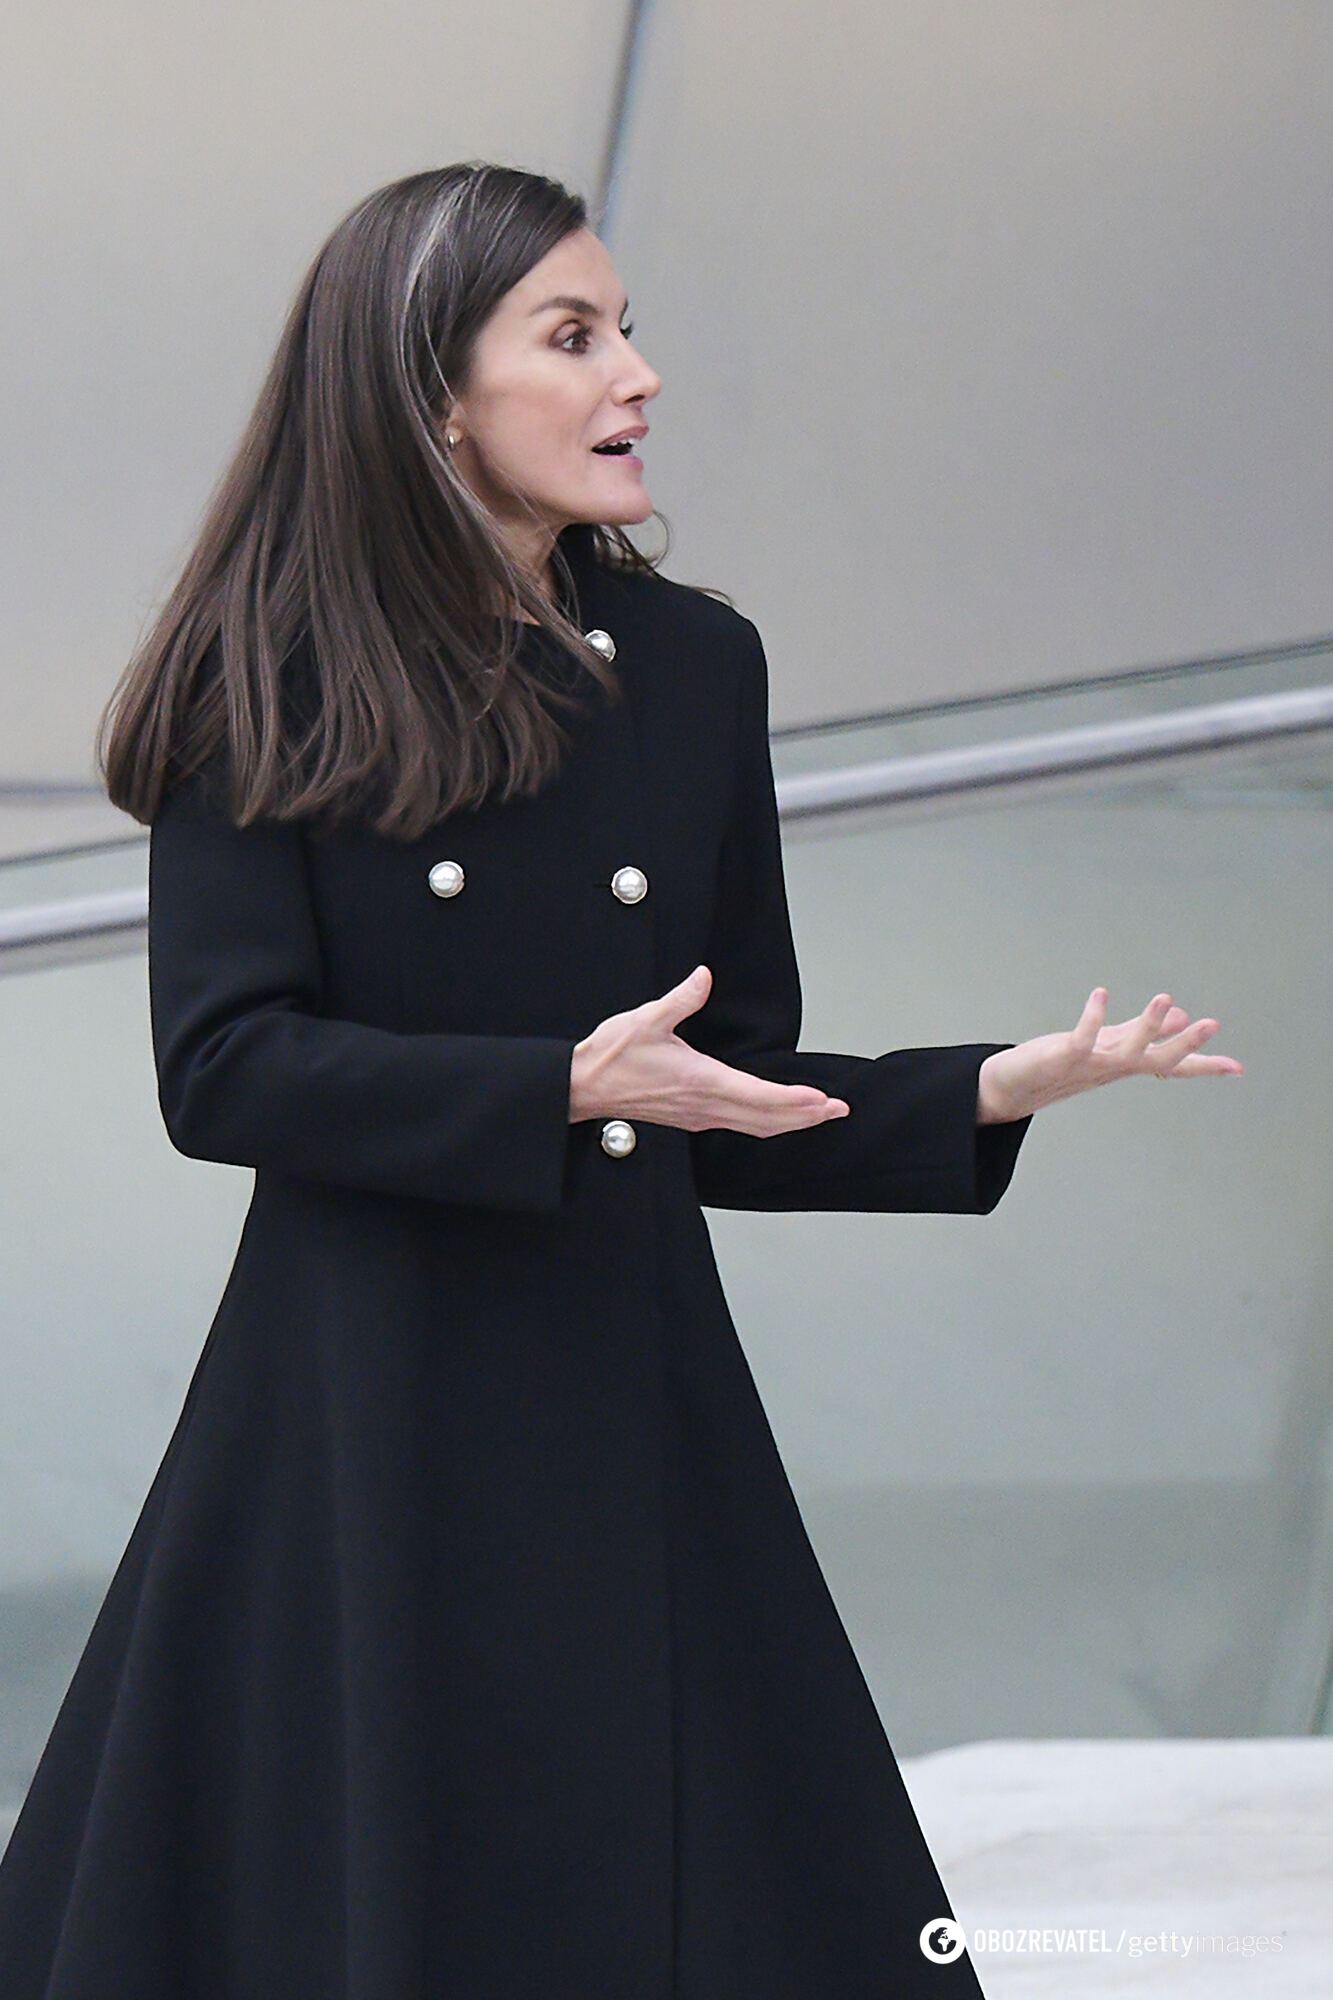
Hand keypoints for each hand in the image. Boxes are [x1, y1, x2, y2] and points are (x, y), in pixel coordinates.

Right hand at [569, 964, 851, 1134]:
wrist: (583, 1087)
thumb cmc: (611, 1056)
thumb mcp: (646, 1019)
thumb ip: (681, 998)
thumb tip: (704, 977)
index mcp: (702, 1082)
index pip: (761, 1097)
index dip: (796, 1101)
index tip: (824, 1100)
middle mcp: (706, 1106)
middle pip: (768, 1120)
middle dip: (807, 1116)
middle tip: (839, 1110)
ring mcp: (699, 1115)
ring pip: (756, 1126)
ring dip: (791, 1122)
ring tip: (819, 1114)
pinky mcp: (692, 1117)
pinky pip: (740, 1125)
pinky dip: (767, 1122)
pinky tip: (776, 1117)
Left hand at [977, 988, 1244, 1122]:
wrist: (1014, 1087)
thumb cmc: (1062, 1065)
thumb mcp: (1109, 1045)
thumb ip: (1141, 1031)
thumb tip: (1180, 1015)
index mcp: (1127, 1064)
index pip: (1172, 1066)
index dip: (1205, 1066)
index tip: (1238, 1068)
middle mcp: (1113, 1067)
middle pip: (1158, 1059)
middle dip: (1185, 1043)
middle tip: (1213, 1024)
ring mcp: (1090, 1064)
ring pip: (1126, 1049)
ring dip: (1147, 1025)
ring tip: (1166, 999)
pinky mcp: (1064, 1057)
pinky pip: (1082, 1038)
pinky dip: (1092, 1017)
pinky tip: (1101, 993)